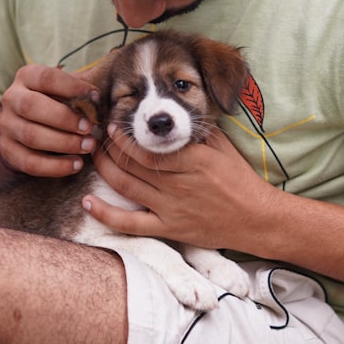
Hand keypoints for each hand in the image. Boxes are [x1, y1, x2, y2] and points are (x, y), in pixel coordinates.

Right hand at [0, 64, 99, 176]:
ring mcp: (6, 125)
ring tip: (89, 146)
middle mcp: (11, 98)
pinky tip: (76, 165)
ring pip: (31, 136)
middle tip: (90, 127)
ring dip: (64, 143)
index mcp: (27, 76)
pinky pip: (30, 163)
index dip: (72, 87)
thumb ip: (80, 91)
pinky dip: (55, 166)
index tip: (96, 97)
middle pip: (32, 106)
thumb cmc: (57, 102)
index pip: (46, 78)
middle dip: (64, 118)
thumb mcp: (65, 90)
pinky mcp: (8, 150)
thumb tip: (97, 98)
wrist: (27, 123)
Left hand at [85, 126, 275, 251]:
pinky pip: (130, 224)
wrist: (255, 218)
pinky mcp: (168, 229)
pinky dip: (106, 214)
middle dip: (110, 148)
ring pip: (126, 188)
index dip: (125, 136)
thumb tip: (173, 114)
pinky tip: (88, 202)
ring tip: (93, 157)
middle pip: (132, 164)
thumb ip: (197, 130)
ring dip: (104, 171)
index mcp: (193, 160)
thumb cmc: (240, 180)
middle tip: (98, 137)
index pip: (149, 146)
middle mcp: (179, 184)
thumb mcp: (222, 147)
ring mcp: (171, 209)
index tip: (113, 124)